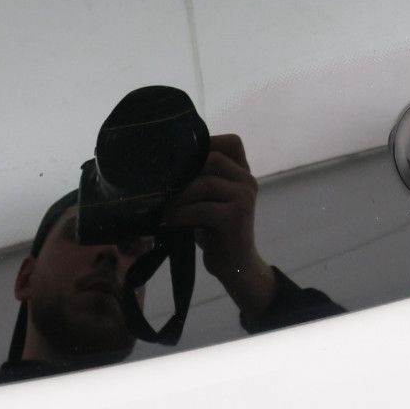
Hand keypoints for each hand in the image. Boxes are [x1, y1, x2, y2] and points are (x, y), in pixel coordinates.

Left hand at [163, 133, 276, 318]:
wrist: (236, 265)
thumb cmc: (215, 230)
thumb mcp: (208, 199)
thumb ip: (198, 179)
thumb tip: (161, 164)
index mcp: (243, 172)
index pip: (230, 143)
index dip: (205, 143)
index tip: (179, 157)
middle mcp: (247, 180)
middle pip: (212, 159)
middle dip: (185, 171)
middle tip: (163, 185)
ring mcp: (244, 198)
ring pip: (205, 183)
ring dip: (179, 195)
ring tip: (163, 206)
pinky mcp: (234, 218)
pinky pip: (202, 208)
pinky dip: (181, 214)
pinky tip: (169, 221)